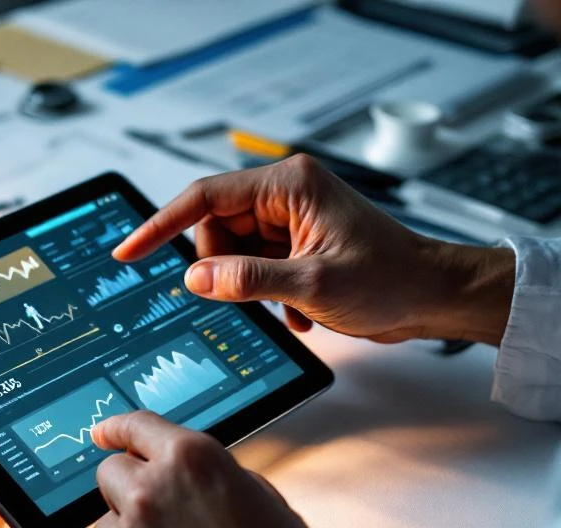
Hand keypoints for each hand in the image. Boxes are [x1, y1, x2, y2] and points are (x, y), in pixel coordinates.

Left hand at [89, 411, 348, 527]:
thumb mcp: (261, 496)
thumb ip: (210, 477)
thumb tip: (183, 478)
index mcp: (190, 460)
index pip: (136, 426)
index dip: (116, 429)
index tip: (103, 434)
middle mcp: (150, 494)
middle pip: (109, 474)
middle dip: (128, 489)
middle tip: (158, 516)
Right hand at [114, 154, 514, 345]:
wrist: (431, 296)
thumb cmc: (390, 279)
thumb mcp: (312, 285)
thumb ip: (247, 280)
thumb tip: (195, 278)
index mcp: (288, 186)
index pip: (205, 198)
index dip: (160, 225)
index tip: (129, 251)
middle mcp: (285, 196)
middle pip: (215, 229)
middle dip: (221, 269)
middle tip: (249, 296)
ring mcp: (289, 221)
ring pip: (231, 254)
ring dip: (248, 288)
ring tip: (287, 305)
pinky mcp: (295, 245)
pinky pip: (252, 269)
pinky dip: (265, 295)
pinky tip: (299, 309)